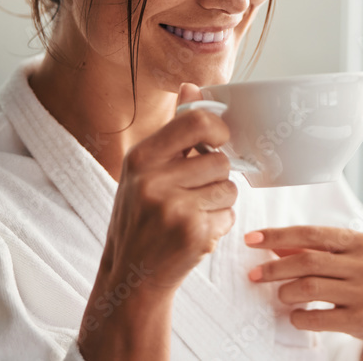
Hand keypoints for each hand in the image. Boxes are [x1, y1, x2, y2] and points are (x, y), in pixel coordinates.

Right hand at [100, 82, 236, 291]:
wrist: (132, 276)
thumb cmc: (142, 217)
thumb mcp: (145, 170)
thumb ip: (173, 131)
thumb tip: (191, 86)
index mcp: (141, 158)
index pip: (196, 122)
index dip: (218, 130)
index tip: (219, 142)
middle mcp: (153, 180)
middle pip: (220, 160)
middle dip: (217, 177)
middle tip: (195, 194)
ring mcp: (173, 208)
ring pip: (229, 188)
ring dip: (219, 202)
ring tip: (192, 214)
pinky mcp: (192, 233)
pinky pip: (229, 216)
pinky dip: (219, 225)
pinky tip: (194, 234)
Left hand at [245, 226, 362, 360]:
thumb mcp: (354, 257)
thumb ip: (319, 250)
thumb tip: (277, 244)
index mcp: (360, 242)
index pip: (311, 234)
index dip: (278, 235)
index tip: (253, 239)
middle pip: (307, 261)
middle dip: (273, 268)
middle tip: (254, 274)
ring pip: (309, 288)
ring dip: (286, 292)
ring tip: (281, 295)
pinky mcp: (362, 319)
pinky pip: (319, 318)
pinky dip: (299, 318)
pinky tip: (296, 316)